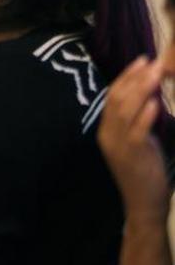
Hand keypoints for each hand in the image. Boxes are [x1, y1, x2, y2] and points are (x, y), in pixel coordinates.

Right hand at [97, 56, 170, 222]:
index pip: (112, 96)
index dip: (127, 77)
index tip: (142, 61)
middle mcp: (108, 134)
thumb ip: (140, 120)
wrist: (143, 204)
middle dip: (135, 78)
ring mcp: (118, 144)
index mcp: (107, 129)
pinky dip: (146, 115)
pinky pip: (137, 131)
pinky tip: (156, 103)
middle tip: (152, 61)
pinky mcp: (131, 154)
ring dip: (142, 90)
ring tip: (155, 74)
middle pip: (117, 99)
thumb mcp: (139, 142)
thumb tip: (151, 94)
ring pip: (125, 110)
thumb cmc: (145, 172)